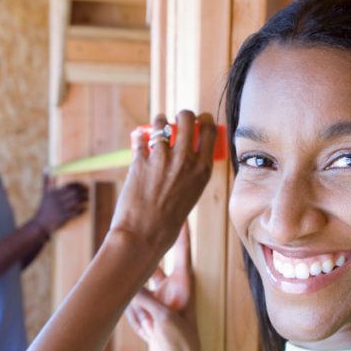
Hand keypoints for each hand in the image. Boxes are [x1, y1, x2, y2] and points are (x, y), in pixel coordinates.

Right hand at [33, 175, 88, 236]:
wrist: (40, 224)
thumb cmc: (44, 207)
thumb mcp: (44, 193)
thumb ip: (47, 181)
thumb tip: (46, 168)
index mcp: (54, 193)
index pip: (69, 186)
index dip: (78, 185)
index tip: (83, 186)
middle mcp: (57, 200)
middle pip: (74, 194)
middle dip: (83, 192)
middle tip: (88, 191)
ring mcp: (61, 209)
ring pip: (76, 202)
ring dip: (84, 200)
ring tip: (88, 199)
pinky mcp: (63, 218)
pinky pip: (75, 213)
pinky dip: (81, 210)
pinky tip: (85, 208)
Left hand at [110, 111, 214, 256]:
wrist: (144, 235)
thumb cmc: (168, 221)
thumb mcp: (191, 195)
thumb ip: (191, 173)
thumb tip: (185, 154)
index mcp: (203, 170)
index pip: (210, 130)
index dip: (204, 120)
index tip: (199, 120)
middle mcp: (185, 160)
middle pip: (187, 117)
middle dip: (182, 115)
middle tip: (176, 121)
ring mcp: (162, 158)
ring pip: (161, 122)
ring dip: (159, 122)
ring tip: (156, 128)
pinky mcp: (140, 160)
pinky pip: (140, 138)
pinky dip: (140, 139)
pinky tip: (140, 143)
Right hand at [125, 223, 201, 350]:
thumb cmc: (181, 342)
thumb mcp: (162, 317)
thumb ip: (143, 297)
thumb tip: (124, 283)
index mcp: (184, 285)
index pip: (181, 252)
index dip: (180, 233)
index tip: (180, 213)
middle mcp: (171, 289)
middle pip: (152, 267)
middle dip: (140, 267)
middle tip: (129, 245)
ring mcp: (159, 301)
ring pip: (136, 291)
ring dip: (138, 309)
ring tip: (150, 326)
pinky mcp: (150, 314)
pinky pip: (133, 309)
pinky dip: (137, 321)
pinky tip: (147, 333)